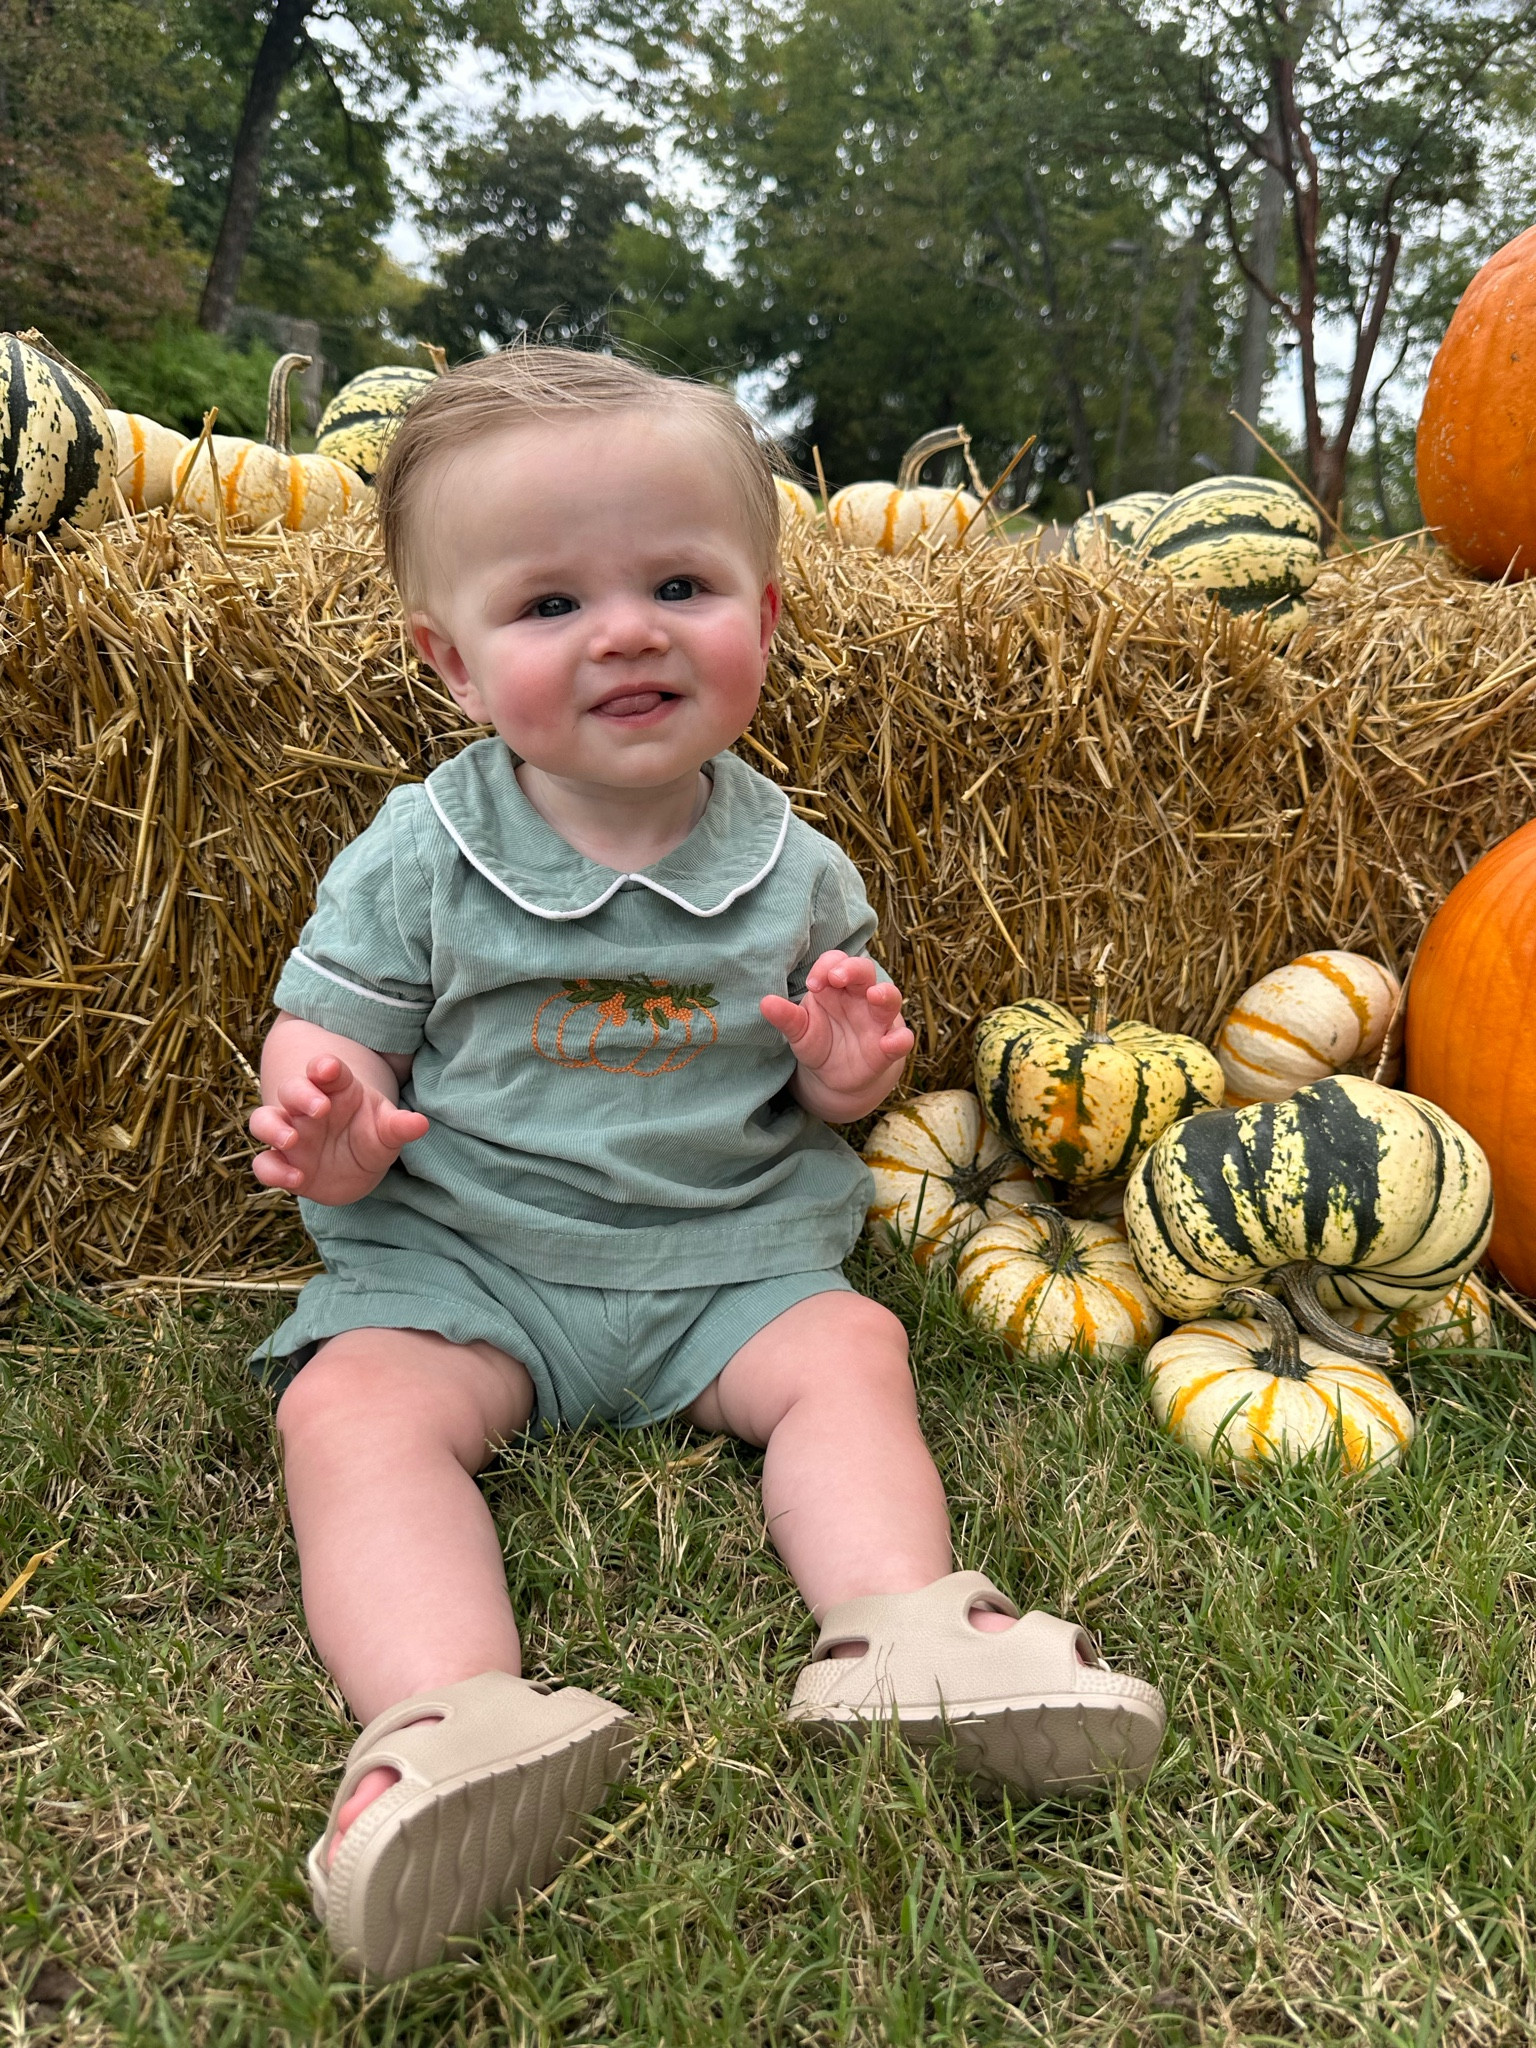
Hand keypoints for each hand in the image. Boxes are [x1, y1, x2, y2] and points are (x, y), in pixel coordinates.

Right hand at [249, 1054, 428, 1206]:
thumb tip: (421, 1123)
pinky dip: (273, 1170)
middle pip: (291, 1089)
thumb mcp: (387, 1132)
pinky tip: (296, 1179)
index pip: (324, 1070)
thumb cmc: (371, 1137)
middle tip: (320, 1108)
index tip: (328, 1069)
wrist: (357, 1170)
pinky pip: (264, 1164)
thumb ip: (399, 1126)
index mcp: (335, 1090)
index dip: (323, 1067)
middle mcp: (306, 1108)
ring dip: (272, 1128)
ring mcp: (290, 1134)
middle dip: (300, 1094)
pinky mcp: (282, 1163)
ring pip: (263, 1121)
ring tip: (291, 1140)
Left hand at [761, 950, 914, 1116]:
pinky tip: (891, 1043)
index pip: (836, 962)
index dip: (826, 967)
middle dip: (853, 969)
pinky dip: (900, 1039)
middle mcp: (860, 997)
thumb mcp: (800, 1031)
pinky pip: (901, 1039)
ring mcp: (877, 1021)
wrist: (835, 1076)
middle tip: (837, 977)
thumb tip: (765, 1003)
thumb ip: (787, 1018)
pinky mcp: (887, 1047)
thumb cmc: (820, 1042)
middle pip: (864, 971)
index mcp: (836, 987)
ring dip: (884, 994)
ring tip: (874, 995)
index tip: (812, 984)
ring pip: (889, 998)